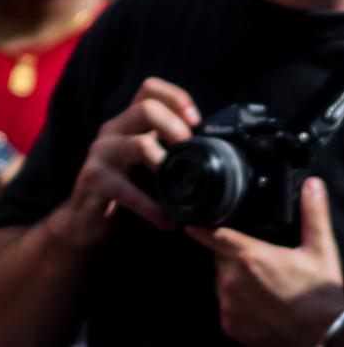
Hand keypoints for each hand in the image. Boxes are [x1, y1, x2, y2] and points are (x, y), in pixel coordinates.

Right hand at [53, 76, 199, 246]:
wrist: (86, 220)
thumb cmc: (125, 193)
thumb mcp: (148, 165)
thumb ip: (170, 152)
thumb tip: (217, 153)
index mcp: (128, 123)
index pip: (149, 89)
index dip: (176, 98)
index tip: (197, 122)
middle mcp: (112, 131)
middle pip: (146, 107)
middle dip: (176, 128)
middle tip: (193, 153)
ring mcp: (100, 153)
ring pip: (139, 144)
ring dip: (168, 168)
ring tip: (184, 191)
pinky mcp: (93, 178)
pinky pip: (128, 189)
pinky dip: (152, 207)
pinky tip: (166, 221)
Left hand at [188, 178, 343, 346]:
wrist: (327, 337)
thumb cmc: (322, 297)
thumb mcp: (320, 251)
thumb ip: (312, 214)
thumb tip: (312, 185)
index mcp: (249, 256)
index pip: (212, 234)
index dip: (201, 227)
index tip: (190, 223)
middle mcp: (232, 279)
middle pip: (220, 259)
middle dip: (233, 258)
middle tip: (260, 266)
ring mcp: (229, 304)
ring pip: (222, 284)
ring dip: (235, 283)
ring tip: (264, 289)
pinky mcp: (230, 325)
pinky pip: (226, 309)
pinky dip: (238, 307)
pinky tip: (260, 307)